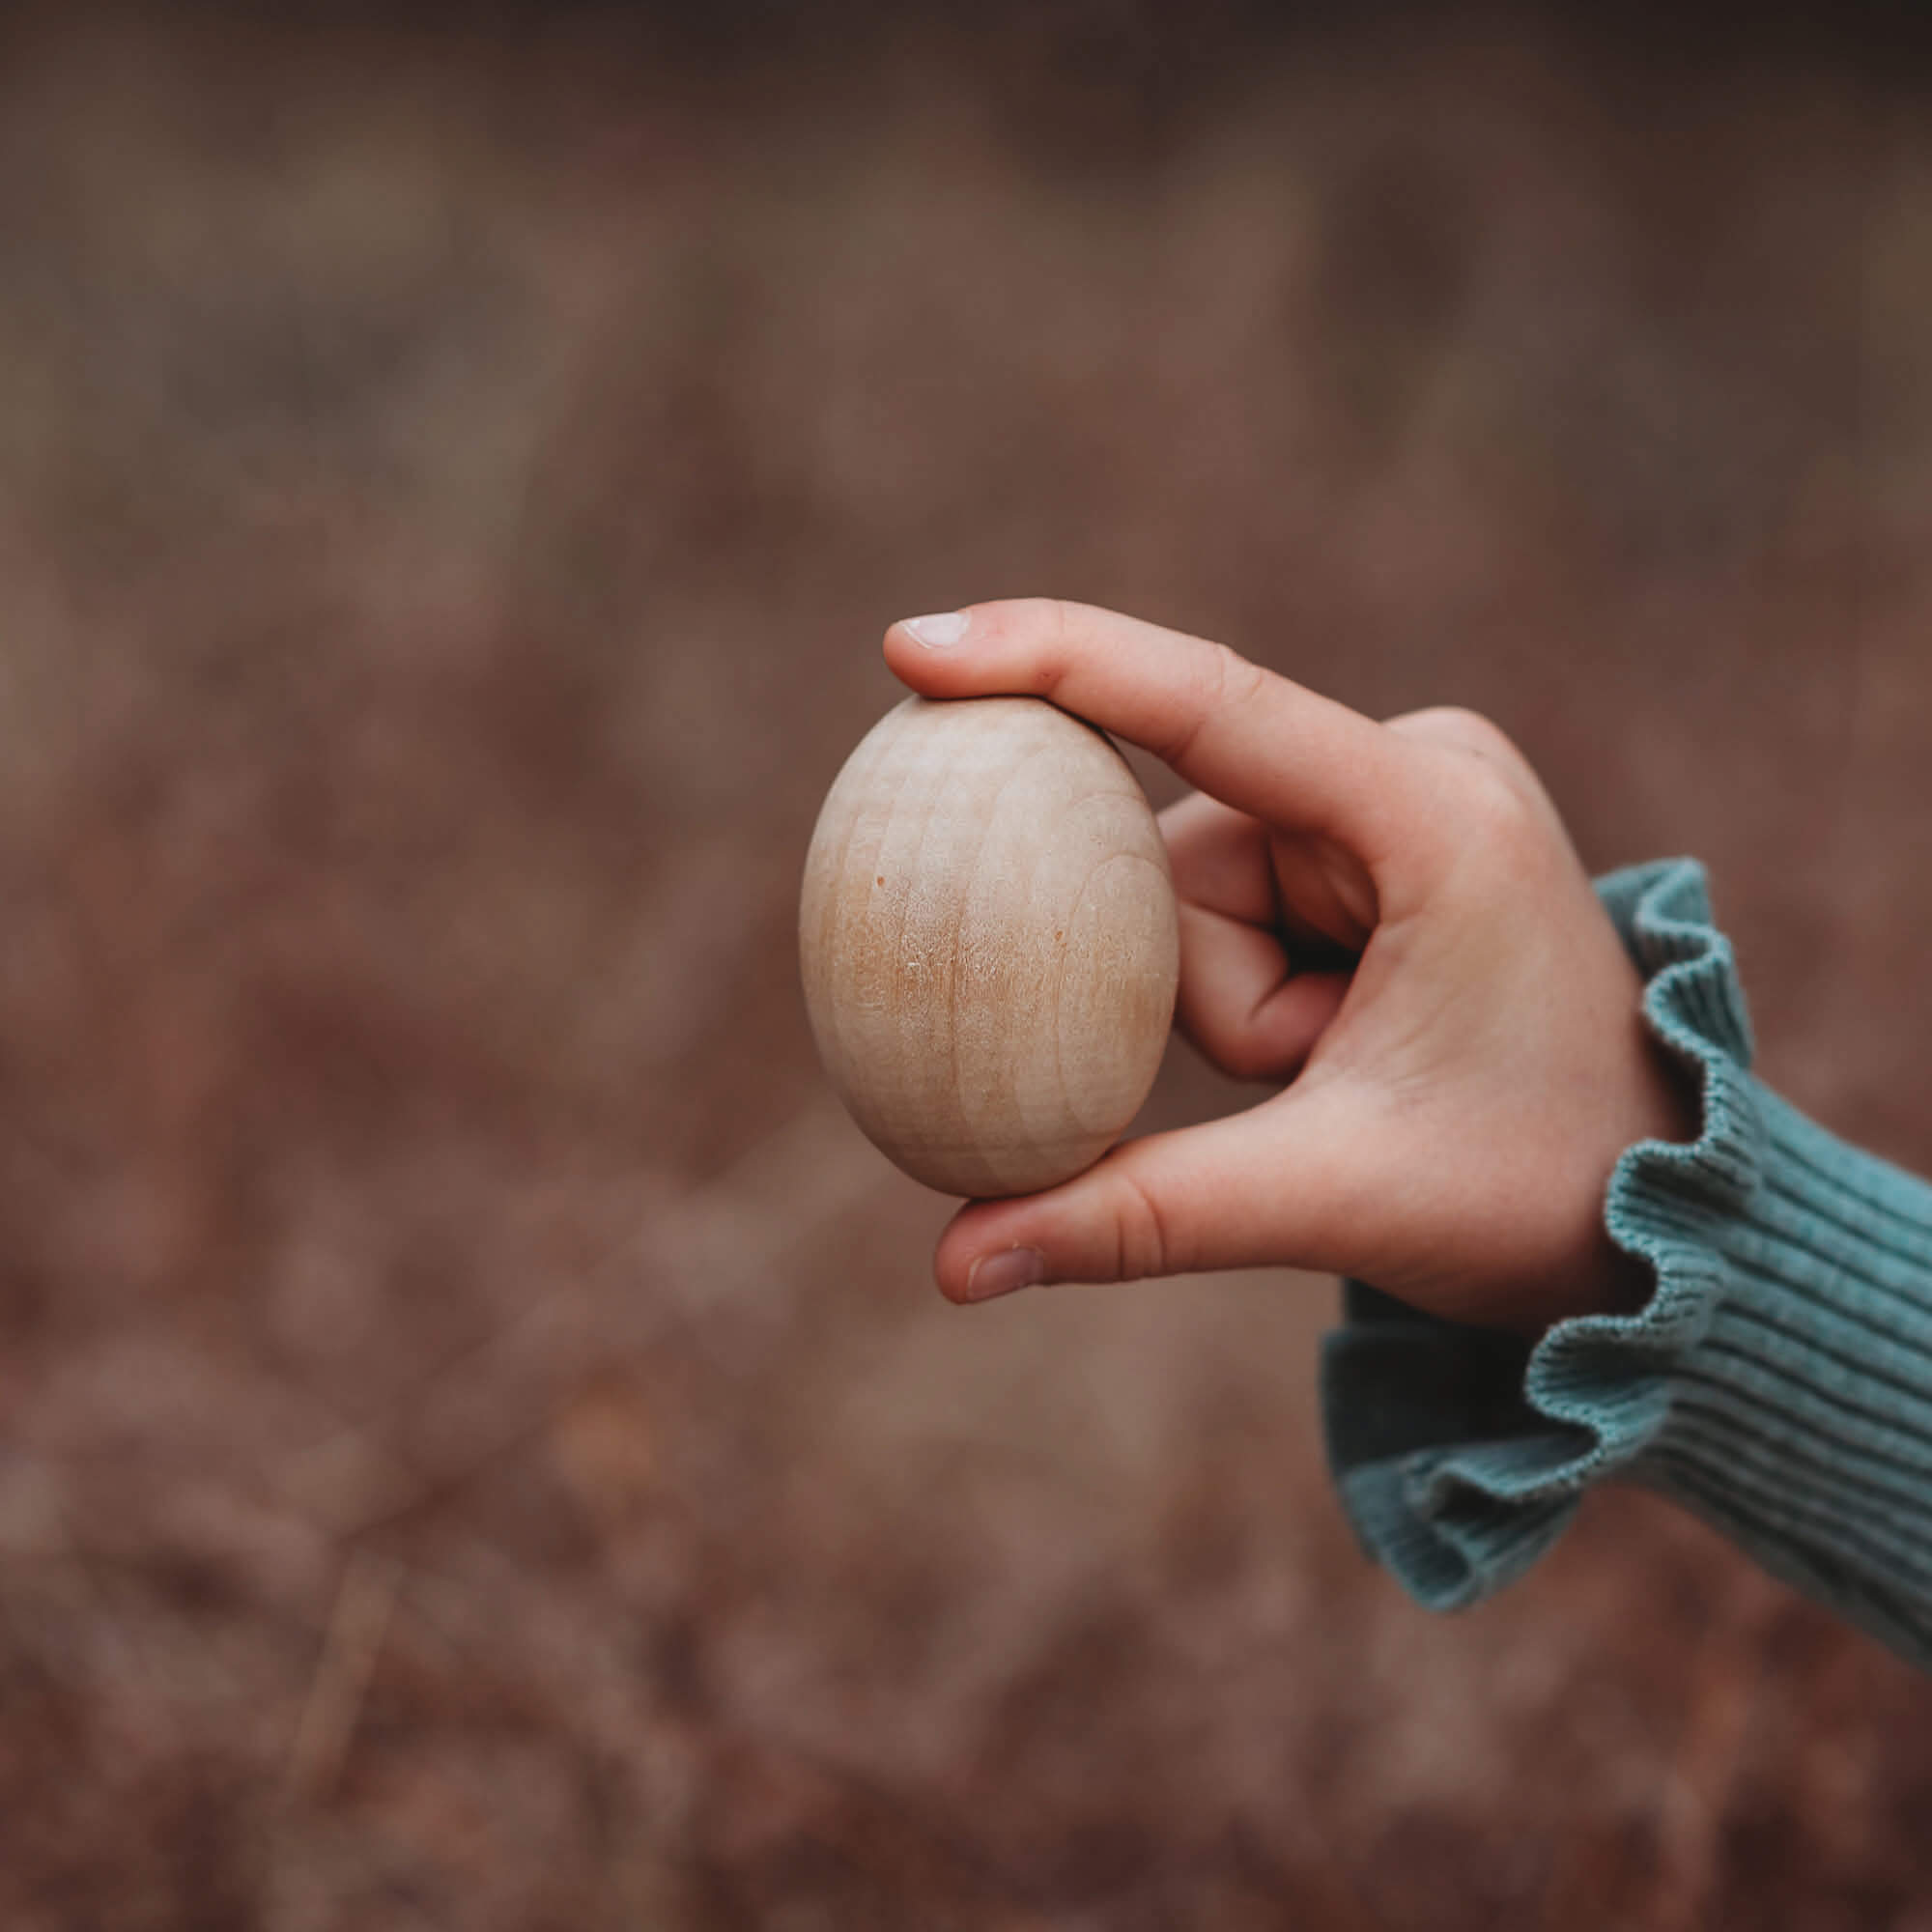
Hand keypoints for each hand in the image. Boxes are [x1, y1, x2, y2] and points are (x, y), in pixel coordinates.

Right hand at [883, 600, 1695, 1335]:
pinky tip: (1344, 1040)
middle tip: (1316, 1073)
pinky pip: (1233, 903)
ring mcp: (1395, 797)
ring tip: (1351, 1070)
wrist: (1656, 1210)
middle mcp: (1413, 770)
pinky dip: (1247, 989)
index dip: (1056, 660)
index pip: (1212, 707)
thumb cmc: (1529, 1189)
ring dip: (1234, 1009)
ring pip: (1196, 892)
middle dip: (1208, 997)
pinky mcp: (1373, 838)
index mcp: (1431, 817)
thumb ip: (1139, 1215)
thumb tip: (953, 1264)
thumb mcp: (1330, 1196)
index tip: (911, 647)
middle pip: (1182, 856)